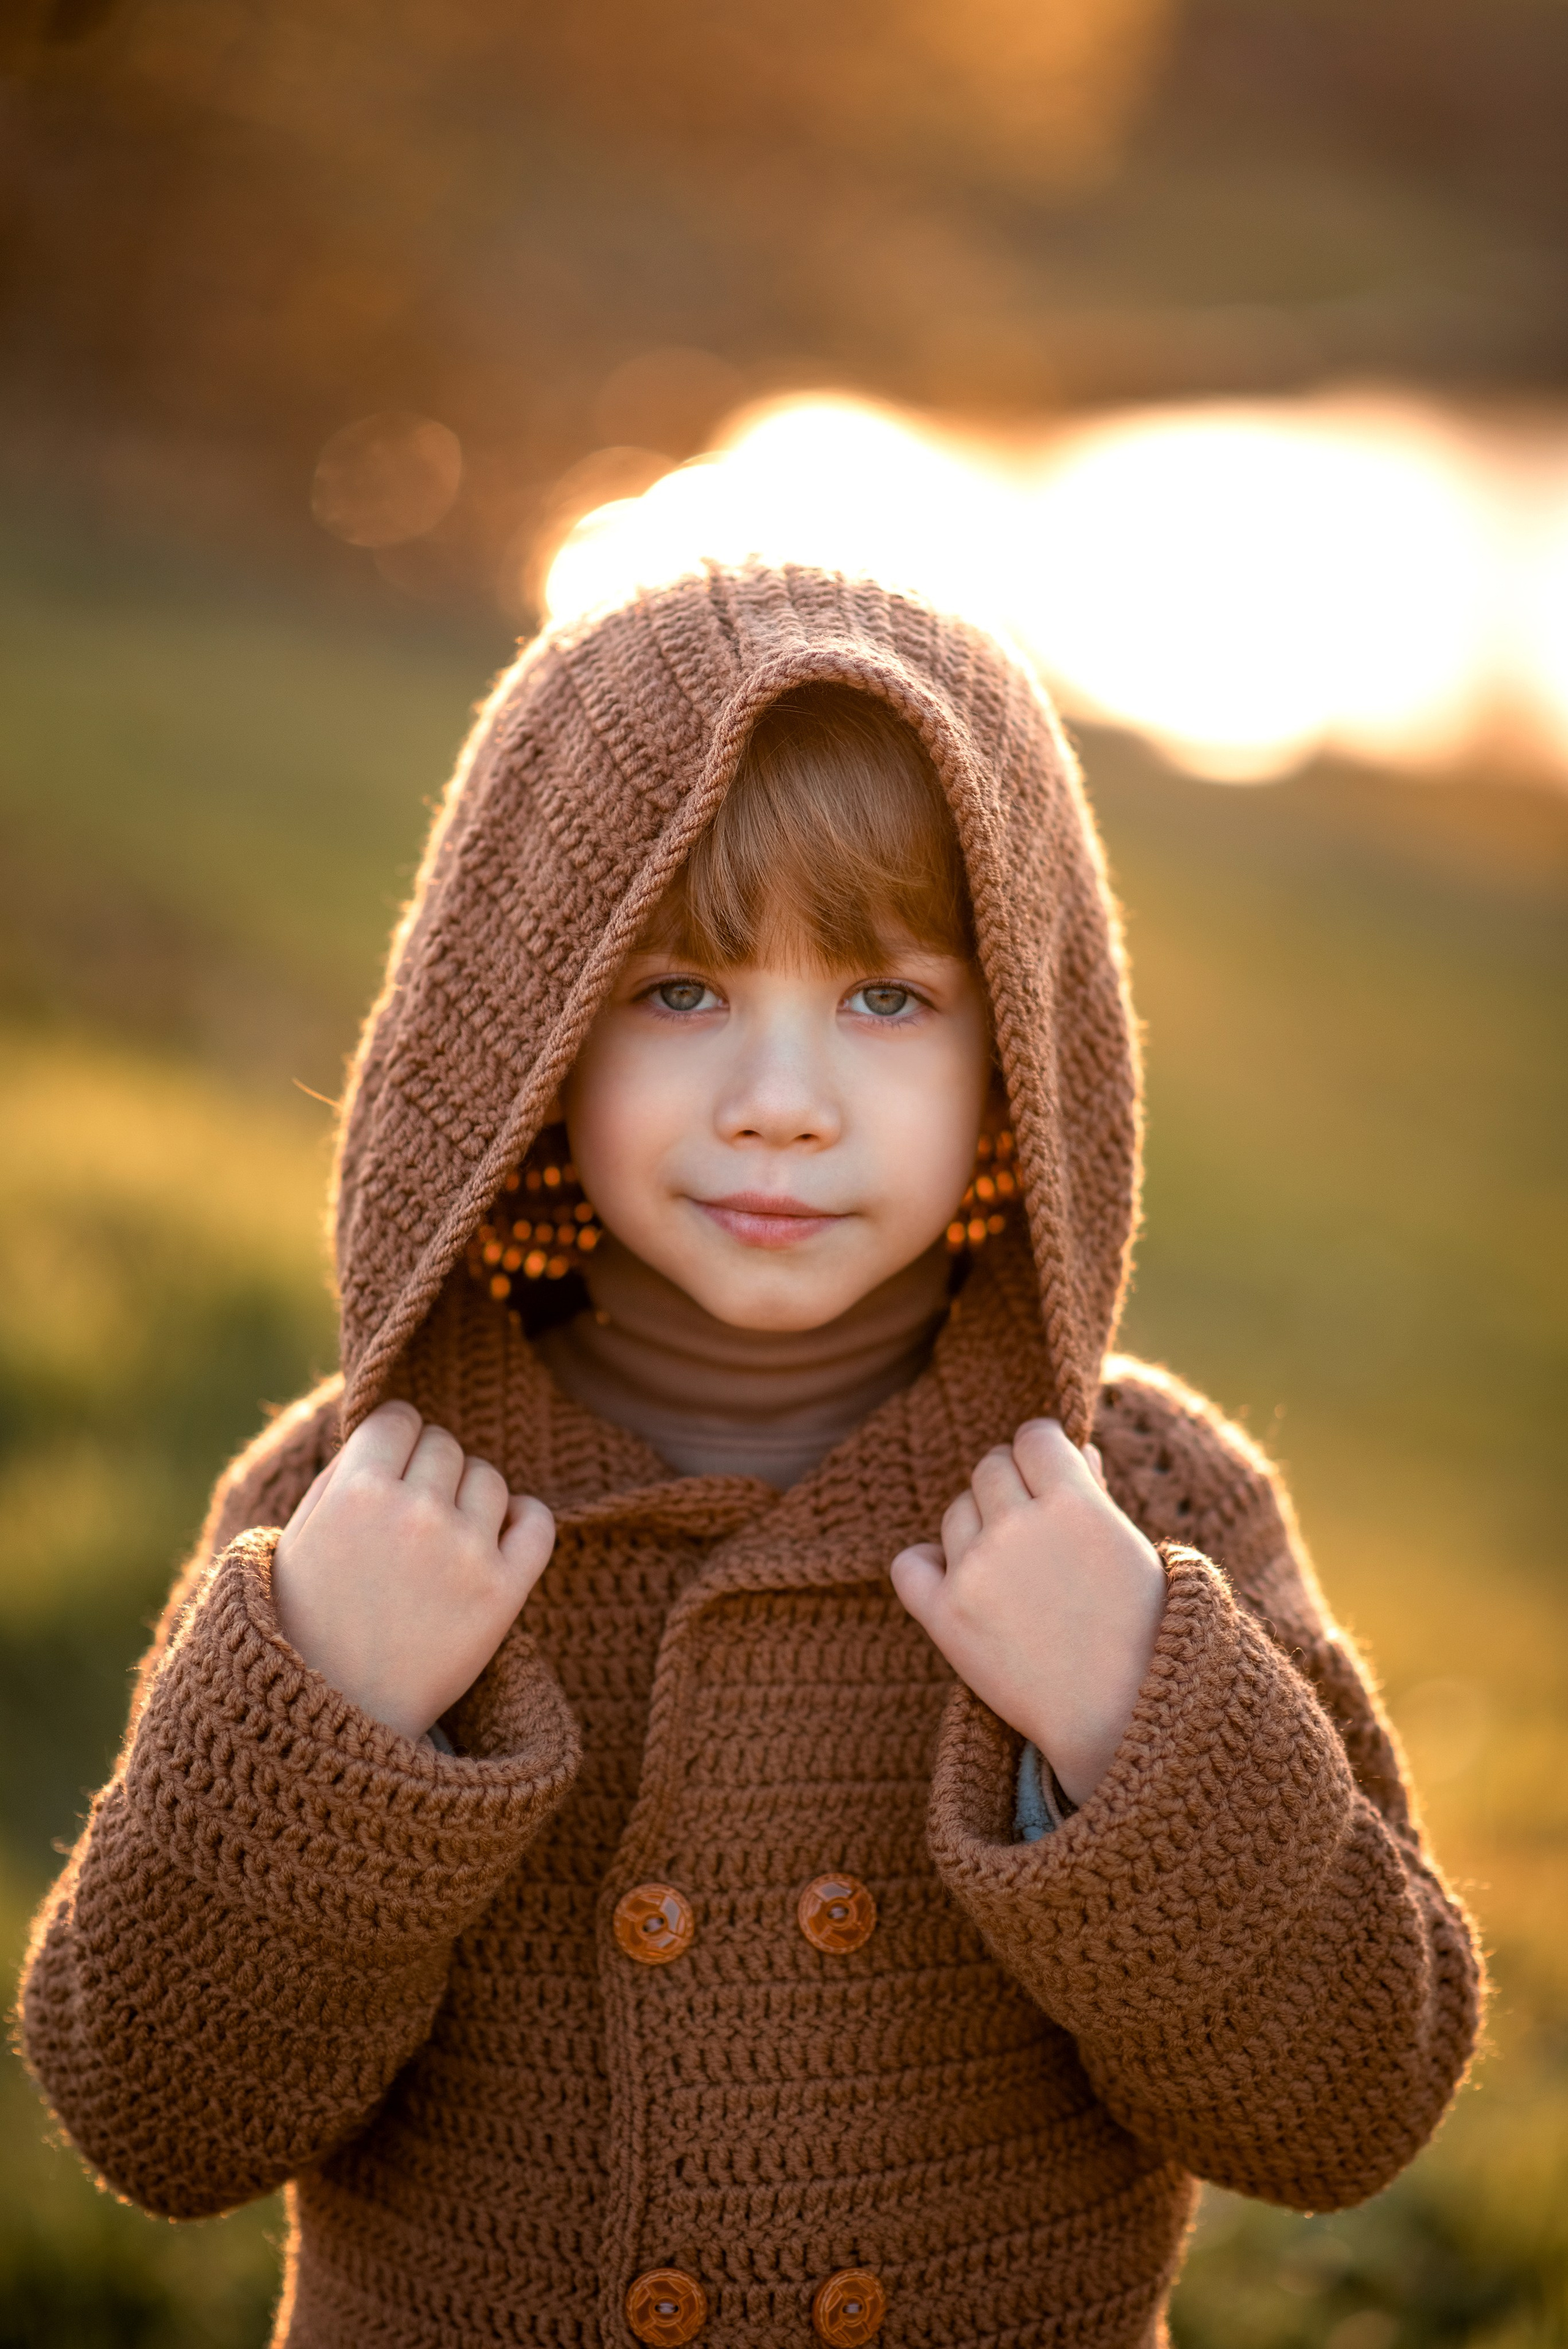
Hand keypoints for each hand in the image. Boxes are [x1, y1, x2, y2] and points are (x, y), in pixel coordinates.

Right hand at [272, 1401, 555, 1742]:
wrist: (337, 1718)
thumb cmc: (308, 1623)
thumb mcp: (298, 1538)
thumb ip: (344, 1474)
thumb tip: (392, 1427)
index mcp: (356, 1492)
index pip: (400, 1418)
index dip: (393, 1441)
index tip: (390, 1469)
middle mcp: (415, 1512)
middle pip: (446, 1445)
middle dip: (429, 1471)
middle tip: (409, 1515)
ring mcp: (464, 1551)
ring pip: (490, 1478)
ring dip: (470, 1498)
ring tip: (442, 1540)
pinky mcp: (504, 1591)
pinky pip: (538, 1521)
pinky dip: (523, 1521)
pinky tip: (496, 1540)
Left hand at [890, 1418, 1166, 1806]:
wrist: (1122, 1719)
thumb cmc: (1142, 1632)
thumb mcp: (1131, 1549)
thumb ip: (1093, 1492)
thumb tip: (1075, 1448)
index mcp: (1074, 1502)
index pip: (1033, 1436)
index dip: (1043, 1453)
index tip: (1050, 1477)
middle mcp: (1018, 1525)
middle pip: (988, 1468)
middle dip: (1009, 1488)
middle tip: (1034, 1530)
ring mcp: (976, 1569)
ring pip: (954, 1511)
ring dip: (977, 1526)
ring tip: (1013, 1570)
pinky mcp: (945, 1615)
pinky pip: (910, 1563)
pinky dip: (927, 1565)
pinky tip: (957, 1580)